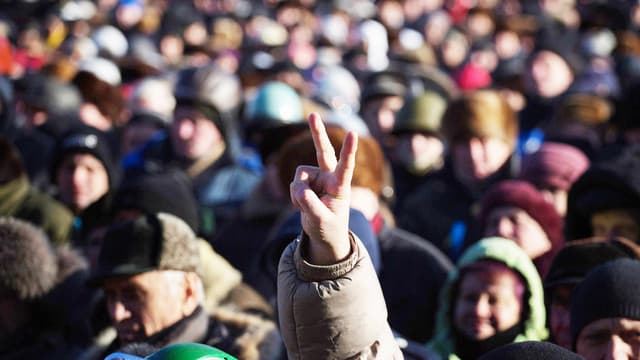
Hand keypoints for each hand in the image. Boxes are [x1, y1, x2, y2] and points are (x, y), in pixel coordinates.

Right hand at [289, 113, 357, 264]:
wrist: (324, 233)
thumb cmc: (329, 227)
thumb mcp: (320, 221)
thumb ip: (310, 205)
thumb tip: (299, 188)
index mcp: (341, 187)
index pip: (346, 166)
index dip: (348, 150)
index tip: (353, 133)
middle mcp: (330, 178)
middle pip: (324, 152)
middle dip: (317, 134)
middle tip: (313, 115)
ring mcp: (318, 178)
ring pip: (300, 176)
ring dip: (298, 193)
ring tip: (306, 207)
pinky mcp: (307, 181)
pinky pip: (294, 183)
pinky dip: (294, 196)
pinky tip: (302, 204)